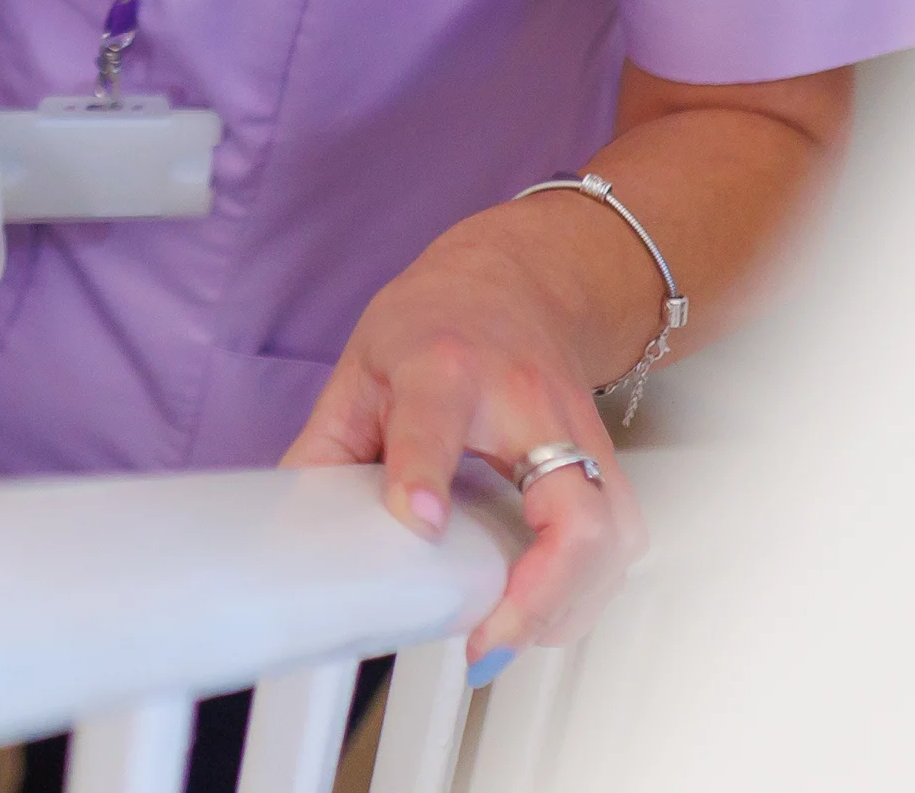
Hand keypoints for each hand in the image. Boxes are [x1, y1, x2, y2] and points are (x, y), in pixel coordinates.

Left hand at [280, 227, 648, 671]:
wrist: (515, 279)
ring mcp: (579, 432)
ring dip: (570, 603)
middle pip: (568, 504)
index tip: (420, 524)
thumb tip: (295, 526)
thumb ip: (328, 445)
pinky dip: (589, 590)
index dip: (425, 473)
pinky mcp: (607, 460)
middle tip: (489, 635)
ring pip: (611, 532)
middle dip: (542, 589)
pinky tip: (547, 611)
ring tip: (511, 635)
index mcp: (445, 369)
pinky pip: (620, 539)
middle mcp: (526, 402)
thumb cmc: (435, 321)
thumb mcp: (362, 365)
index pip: (436, 421)